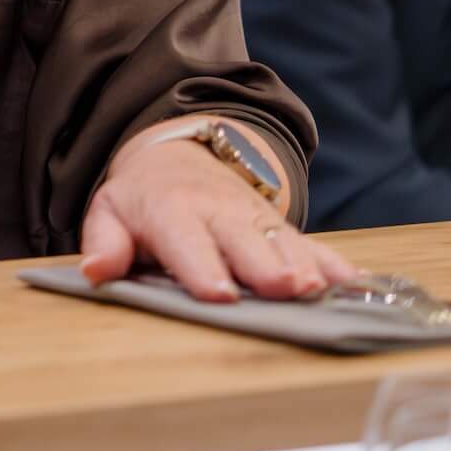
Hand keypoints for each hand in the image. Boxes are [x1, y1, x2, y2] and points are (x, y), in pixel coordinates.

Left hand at [78, 130, 358, 302]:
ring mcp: (256, 218)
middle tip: (287, 289)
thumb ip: (104, 243)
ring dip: (305, 265)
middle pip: (246, 240)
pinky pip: (312, 244)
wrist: (177, 156)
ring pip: (284, 241)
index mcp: (173, 211)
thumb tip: (95, 271)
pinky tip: (355, 284)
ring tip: (321, 290)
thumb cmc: (142, 199)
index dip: (203, 267)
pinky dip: (334, 263)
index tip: (220, 294)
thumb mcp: (110, 211)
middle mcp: (220, 212)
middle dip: (266, 265)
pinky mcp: (281, 226)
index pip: (188, 240)